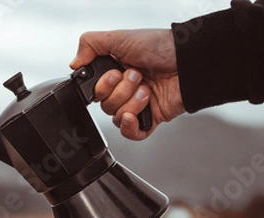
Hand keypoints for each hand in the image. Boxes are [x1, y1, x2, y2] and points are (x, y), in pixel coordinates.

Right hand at [70, 29, 185, 139]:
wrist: (189, 62)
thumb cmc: (161, 47)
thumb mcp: (119, 37)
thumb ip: (90, 44)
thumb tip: (74, 63)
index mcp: (114, 71)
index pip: (94, 90)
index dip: (102, 86)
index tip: (114, 73)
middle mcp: (124, 89)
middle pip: (105, 105)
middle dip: (120, 91)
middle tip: (137, 76)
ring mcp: (136, 104)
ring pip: (117, 118)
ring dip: (131, 103)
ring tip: (146, 90)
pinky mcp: (149, 118)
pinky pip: (131, 134)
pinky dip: (130, 127)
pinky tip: (134, 115)